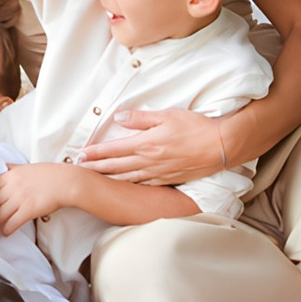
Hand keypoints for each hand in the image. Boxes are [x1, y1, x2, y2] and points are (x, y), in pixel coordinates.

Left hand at [0, 158, 80, 233]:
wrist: (67, 182)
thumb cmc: (50, 173)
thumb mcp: (28, 166)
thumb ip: (14, 167)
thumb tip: (4, 165)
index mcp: (11, 174)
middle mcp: (13, 186)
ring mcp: (20, 198)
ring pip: (0, 214)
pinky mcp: (28, 210)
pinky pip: (13, 222)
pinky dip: (7, 229)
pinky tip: (5, 233)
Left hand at [79, 102, 233, 188]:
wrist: (220, 146)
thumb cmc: (196, 127)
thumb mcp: (167, 115)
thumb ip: (141, 119)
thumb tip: (120, 118)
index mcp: (146, 144)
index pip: (114, 150)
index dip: (96, 153)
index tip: (81, 155)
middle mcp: (149, 162)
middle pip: (115, 167)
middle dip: (96, 168)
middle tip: (80, 169)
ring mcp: (158, 173)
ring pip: (127, 178)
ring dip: (109, 178)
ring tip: (95, 179)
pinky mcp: (167, 179)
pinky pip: (143, 184)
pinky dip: (129, 185)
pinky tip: (123, 186)